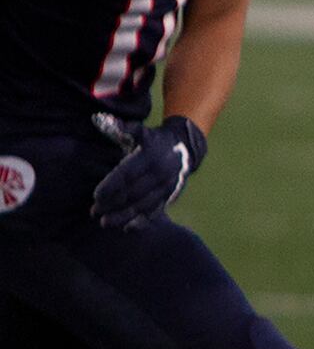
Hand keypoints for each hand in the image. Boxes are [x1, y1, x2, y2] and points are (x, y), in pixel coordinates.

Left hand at [91, 113, 207, 228]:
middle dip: (113, 204)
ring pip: (144, 205)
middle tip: (94, 211)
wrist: (185, 148)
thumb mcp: (140, 131)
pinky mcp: (170, 196)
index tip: (96, 196)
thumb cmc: (153, 140)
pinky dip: (142, 222)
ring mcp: (167, 186)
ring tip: (105, 223)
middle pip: (134, 193)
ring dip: (124, 216)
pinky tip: (127, 228)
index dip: (111, 186)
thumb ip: (121, 128)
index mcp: (150, 156)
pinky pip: (156, 211)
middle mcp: (161, 173)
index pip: (127, 174)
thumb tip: (100, 119)